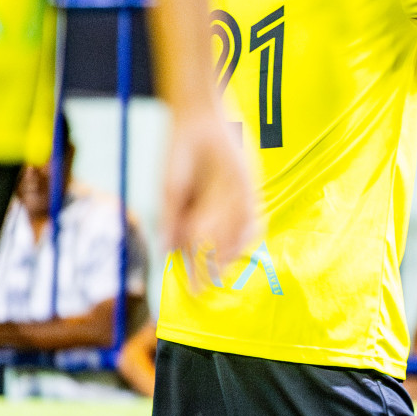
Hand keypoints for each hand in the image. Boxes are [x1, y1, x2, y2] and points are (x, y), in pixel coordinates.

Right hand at [161, 108, 256, 284]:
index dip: (196, 271)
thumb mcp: (171, 190)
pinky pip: (251, 216)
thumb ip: (171, 220)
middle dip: (215, 266)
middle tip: (211, 282)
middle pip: (217, 247)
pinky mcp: (248, 190)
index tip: (194, 291)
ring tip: (223, 267)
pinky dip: (248, 231)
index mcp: (192, 216)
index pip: (196, 250)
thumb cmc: (178, 156)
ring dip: (230, 253)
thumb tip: (165, 251)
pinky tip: (242, 243)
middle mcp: (213, 213)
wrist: (199, 123)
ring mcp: (231, 203)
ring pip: (235, 236)